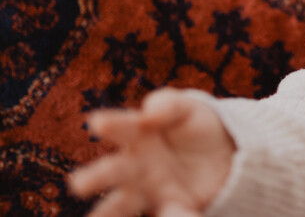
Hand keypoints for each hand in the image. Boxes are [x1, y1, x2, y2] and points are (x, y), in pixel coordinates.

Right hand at [69, 88, 234, 215]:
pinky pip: (168, 214)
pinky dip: (172, 216)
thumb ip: (169, 105)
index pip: (122, 127)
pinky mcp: (170, 209)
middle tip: (79, 184)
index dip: (112, 124)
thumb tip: (148, 112)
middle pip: (114, 171)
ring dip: (108, 213)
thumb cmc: (192, 125)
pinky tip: (177, 212)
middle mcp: (135, 166)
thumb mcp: (187, 109)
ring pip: (123, 206)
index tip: (98, 121)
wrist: (220, 153)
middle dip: (96, 177)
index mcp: (138, 134)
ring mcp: (149, 191)